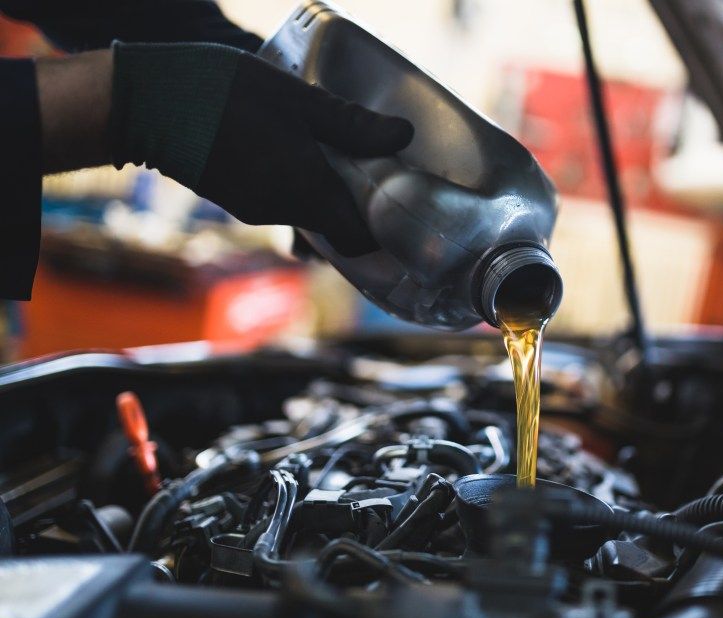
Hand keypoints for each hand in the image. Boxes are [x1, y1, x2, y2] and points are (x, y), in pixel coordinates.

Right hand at [110, 42, 412, 255]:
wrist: (142, 104)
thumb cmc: (221, 94)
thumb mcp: (297, 99)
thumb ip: (350, 123)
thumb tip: (402, 136)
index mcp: (306, 192)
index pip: (358, 240)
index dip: (382, 229)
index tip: (397, 203)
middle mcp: (282, 211)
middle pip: (335, 228)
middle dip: (357, 205)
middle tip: (373, 169)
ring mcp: (255, 209)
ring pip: (308, 213)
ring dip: (325, 191)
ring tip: (335, 151)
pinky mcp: (235, 199)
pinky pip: (281, 202)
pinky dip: (297, 185)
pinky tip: (295, 149)